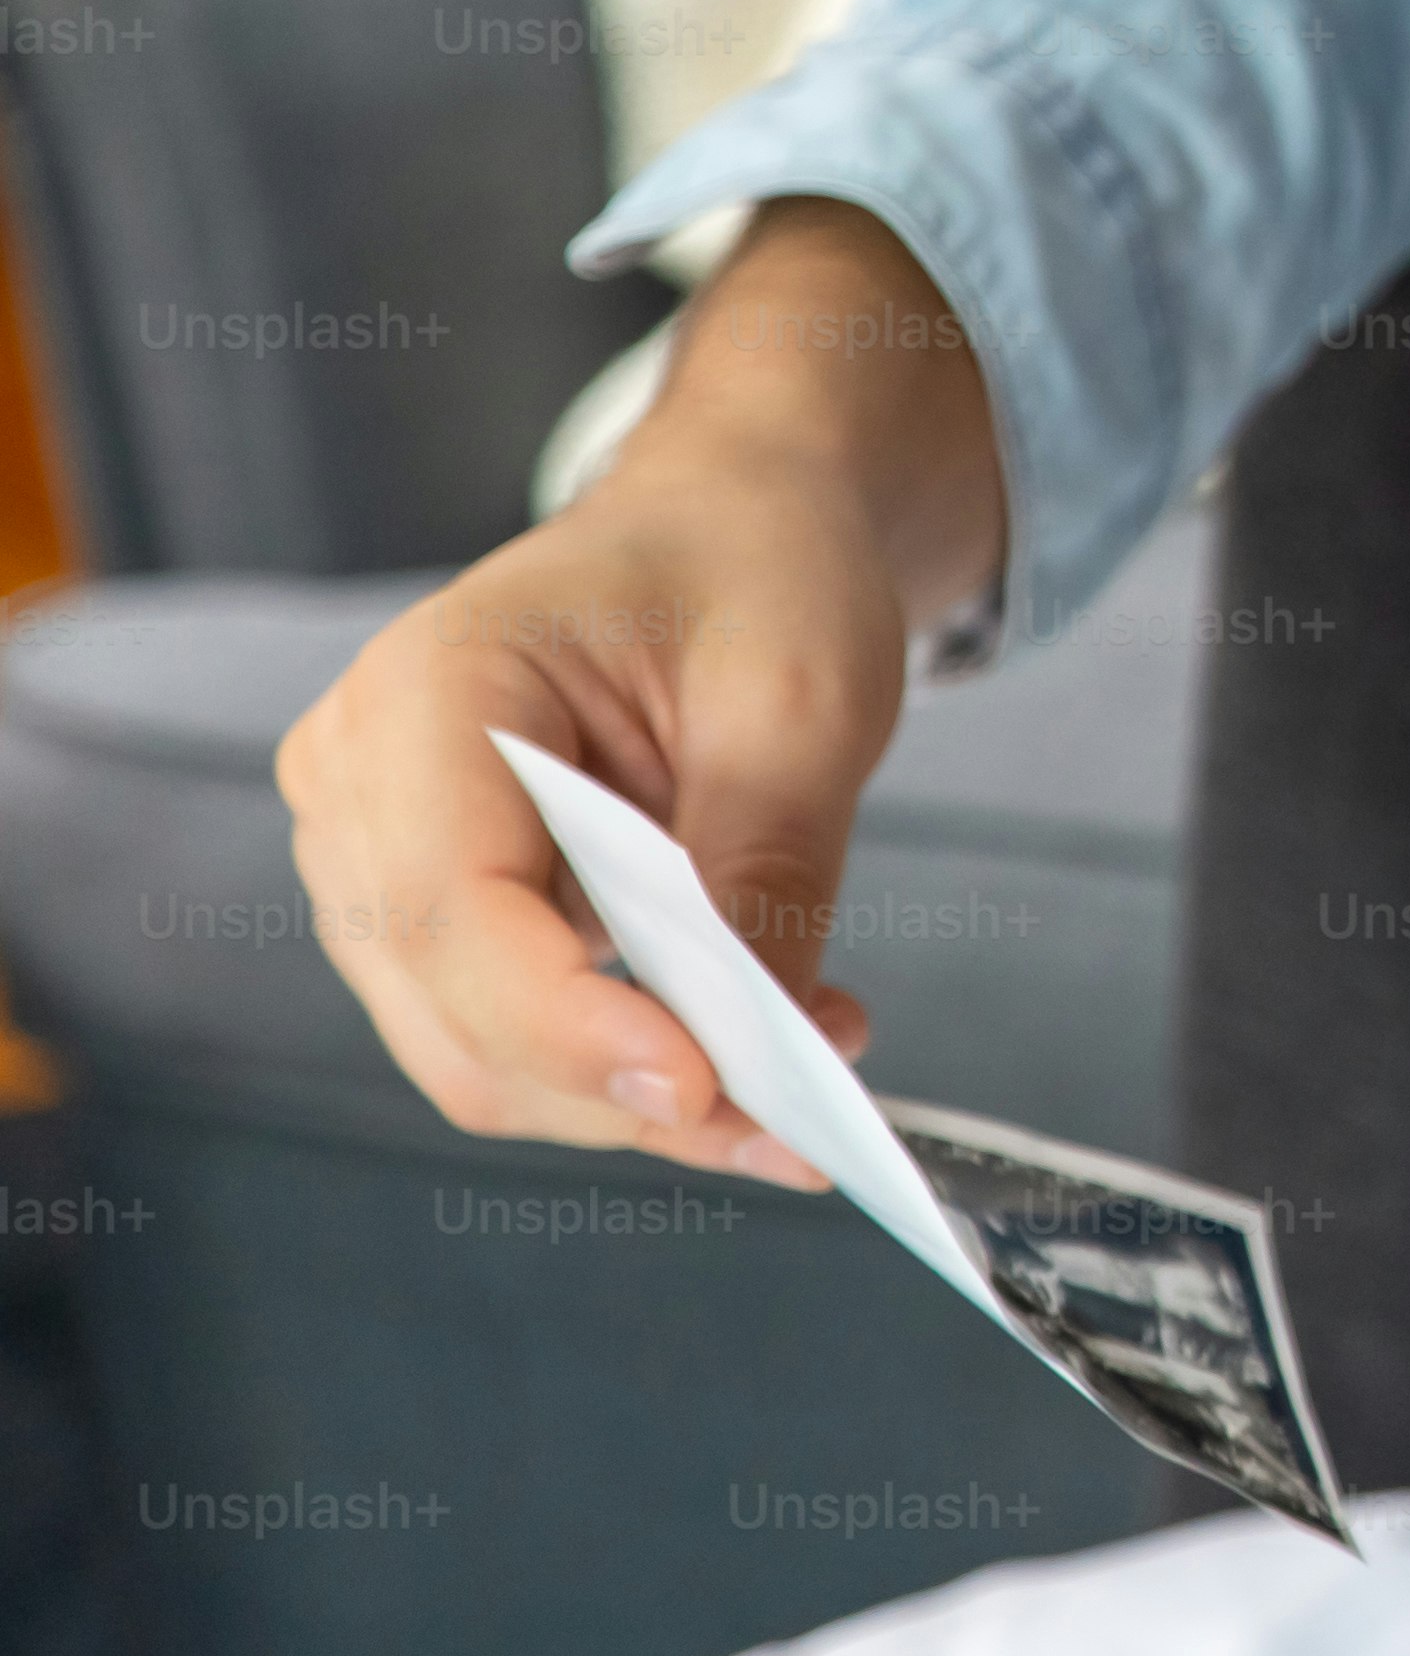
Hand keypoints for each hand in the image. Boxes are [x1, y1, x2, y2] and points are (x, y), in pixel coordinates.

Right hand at [267, 200, 1002, 1185]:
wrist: (728, 528)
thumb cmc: (755, 571)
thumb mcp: (801, 697)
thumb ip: (764, 867)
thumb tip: (758, 1048)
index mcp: (428, 690)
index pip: (457, 904)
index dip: (571, 1020)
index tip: (706, 1087)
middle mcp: (359, 784)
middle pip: (459, 1011)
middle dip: (629, 1090)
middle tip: (805, 1127)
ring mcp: (371, 860)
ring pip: (478, 1055)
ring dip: (637, 1100)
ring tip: (804, 1086)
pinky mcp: (426, 918)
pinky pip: (507, 1036)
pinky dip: (626, 1069)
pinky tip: (749, 1053)